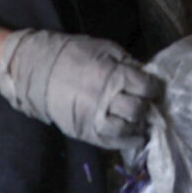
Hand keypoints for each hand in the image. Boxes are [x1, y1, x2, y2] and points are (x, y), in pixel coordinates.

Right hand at [0, 29, 160, 152]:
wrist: (38, 70)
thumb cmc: (73, 55)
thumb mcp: (105, 49)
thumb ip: (127, 63)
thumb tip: (147, 76)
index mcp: (111, 75)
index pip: (145, 86)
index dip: (154, 87)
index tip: (154, 88)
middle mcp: (104, 99)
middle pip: (137, 109)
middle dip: (146, 105)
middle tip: (146, 102)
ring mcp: (93, 118)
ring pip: (126, 129)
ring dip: (138, 125)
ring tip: (141, 120)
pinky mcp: (84, 132)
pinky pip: (111, 143)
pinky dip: (127, 141)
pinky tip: (135, 136)